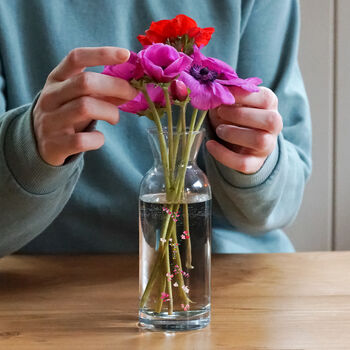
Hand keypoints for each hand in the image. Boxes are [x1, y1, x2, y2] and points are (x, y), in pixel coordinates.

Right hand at [33, 47, 137, 165]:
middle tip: (132, 93)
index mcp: (56, 79)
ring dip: (110, 112)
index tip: (125, 55)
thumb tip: (133, 86)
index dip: (102, 54)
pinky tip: (99, 138)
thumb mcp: (78, 97)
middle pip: (85, 82)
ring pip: (85, 108)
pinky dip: (98, 139)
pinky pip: (83, 140)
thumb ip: (102, 90)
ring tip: (114, 118)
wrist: (40, 143)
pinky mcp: (55, 144)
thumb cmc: (66, 113)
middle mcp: (50, 97)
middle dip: (116, 86)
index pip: (76, 57)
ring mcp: (51, 120)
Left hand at [206, 86, 282, 173]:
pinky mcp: (254, 163)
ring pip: (260, 141)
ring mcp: (266, 146)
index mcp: (269, 105)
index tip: (224, 95)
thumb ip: (225, 94)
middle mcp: (273, 126)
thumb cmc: (232, 115)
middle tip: (220, 111)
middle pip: (270, 120)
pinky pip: (243, 163)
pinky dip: (223, 154)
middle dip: (241, 115)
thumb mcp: (230, 101)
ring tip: (218, 130)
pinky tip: (210, 144)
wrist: (235, 141)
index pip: (266, 99)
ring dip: (234, 133)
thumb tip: (214, 88)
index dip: (244, 96)